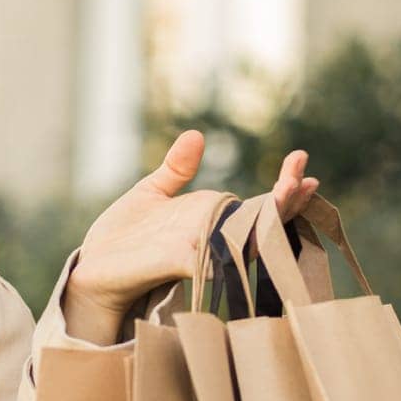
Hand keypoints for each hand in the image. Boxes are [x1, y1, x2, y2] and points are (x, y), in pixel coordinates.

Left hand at [62, 130, 320, 341]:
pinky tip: (251, 231)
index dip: (283, 186)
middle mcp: (211, 237)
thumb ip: (176, 168)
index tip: (301, 159)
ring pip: (245, 240)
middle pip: (262, 222)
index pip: (258, 203)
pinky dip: (229, 246)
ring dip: (269, 220)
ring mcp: (197, 252)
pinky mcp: (176, 264)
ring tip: (291, 193)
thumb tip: (196, 135)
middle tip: (307, 178)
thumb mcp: (152, 193)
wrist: (92, 265)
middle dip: (287, 201)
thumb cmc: (123, 235)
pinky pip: (210, 257)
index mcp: (210, 217)